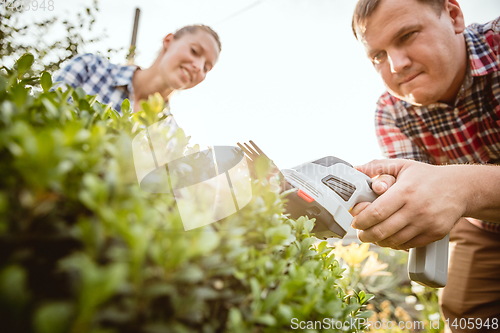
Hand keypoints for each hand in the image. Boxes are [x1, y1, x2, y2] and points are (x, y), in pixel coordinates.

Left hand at [350, 159, 465, 249]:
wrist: (460, 188)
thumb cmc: (426, 176)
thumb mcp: (402, 165)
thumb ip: (377, 166)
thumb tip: (355, 168)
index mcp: (405, 191)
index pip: (377, 212)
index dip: (362, 220)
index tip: (355, 221)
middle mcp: (416, 209)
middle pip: (382, 230)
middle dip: (365, 234)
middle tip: (360, 232)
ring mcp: (427, 223)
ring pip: (394, 240)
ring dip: (378, 241)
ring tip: (371, 236)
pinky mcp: (434, 234)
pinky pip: (408, 244)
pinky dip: (394, 244)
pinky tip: (388, 238)